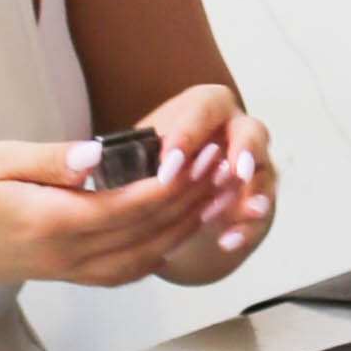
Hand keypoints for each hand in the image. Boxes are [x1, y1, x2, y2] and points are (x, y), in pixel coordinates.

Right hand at [0, 132, 215, 307]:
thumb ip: (54, 160)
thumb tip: (101, 153)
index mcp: (52, 222)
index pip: (131, 206)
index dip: (173, 182)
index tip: (201, 153)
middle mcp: (65, 255)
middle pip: (146, 234)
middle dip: (191, 201)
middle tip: (223, 168)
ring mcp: (64, 270)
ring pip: (141, 259)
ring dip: (181, 229)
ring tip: (212, 196)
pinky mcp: (60, 273)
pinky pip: (120, 272)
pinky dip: (154, 253)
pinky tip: (172, 231)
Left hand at [141, 81, 277, 282]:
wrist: (171, 188)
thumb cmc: (149, 163)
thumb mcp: (133, 154)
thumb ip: (121, 155)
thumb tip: (84, 161)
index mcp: (203, 108)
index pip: (203, 109)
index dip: (189, 135)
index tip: (168, 166)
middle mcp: (233, 129)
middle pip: (252, 130)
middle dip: (246, 151)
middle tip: (236, 172)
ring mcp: (252, 163)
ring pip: (266, 170)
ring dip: (256, 191)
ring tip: (249, 211)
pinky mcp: (256, 196)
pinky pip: (261, 210)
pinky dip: (247, 227)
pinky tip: (228, 242)